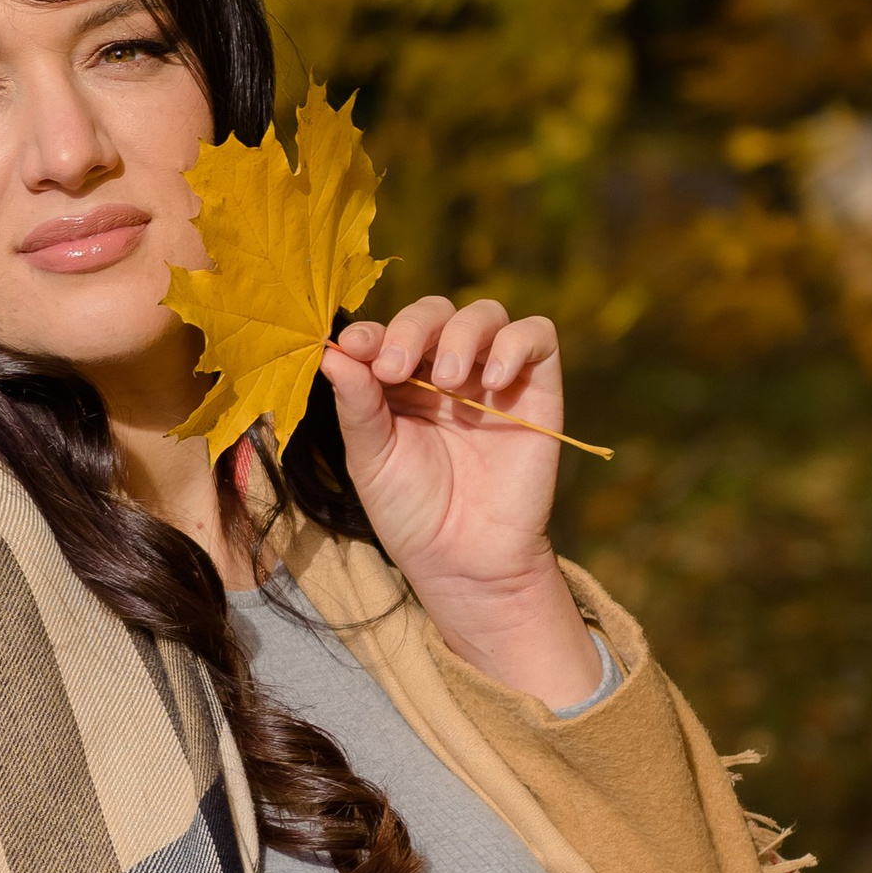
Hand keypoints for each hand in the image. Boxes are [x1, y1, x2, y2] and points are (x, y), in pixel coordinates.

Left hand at [321, 299, 601, 709]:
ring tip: (448, 381)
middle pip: (435, 312)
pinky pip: (538, 335)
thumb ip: (357, 405)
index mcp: (401, 382)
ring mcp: (493, 376)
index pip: (387, 333)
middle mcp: (446, 370)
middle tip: (396, 368)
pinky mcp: (536, 388)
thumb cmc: (413, 512)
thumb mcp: (371, 458)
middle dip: (412, 329)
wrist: (466, 560)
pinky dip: (515, 344)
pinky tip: (492, 382)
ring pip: (485, 314)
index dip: (371, 332)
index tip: (353, 347)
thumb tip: (334, 352)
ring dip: (462, 334)